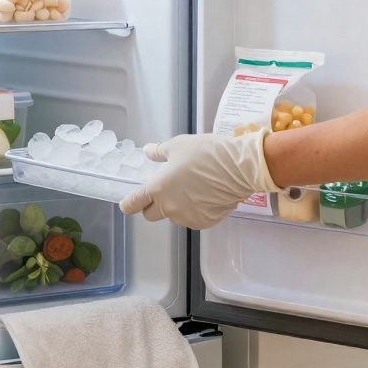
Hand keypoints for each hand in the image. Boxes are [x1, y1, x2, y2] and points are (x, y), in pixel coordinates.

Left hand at [119, 132, 280, 228]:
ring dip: (176, 207)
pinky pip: (192, 218)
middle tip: (164, 191)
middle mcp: (169, 208)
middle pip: (150, 215)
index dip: (128, 204)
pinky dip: (194, 210)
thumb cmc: (206, 153)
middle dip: (152, 205)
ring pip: (173, 216)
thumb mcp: (178, 145)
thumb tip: (147, 151)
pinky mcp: (204, 222)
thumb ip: (159, 151)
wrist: (239, 168)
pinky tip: (205, 195)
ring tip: (191, 189)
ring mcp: (187, 217)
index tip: (129, 202)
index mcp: (158, 189)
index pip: (132, 205)